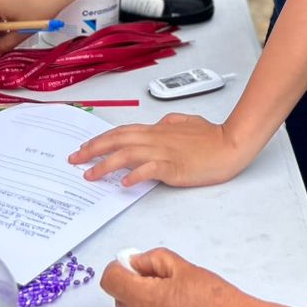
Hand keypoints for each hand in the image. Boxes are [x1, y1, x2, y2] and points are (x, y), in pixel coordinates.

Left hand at [70, 113, 249, 187]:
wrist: (232, 144)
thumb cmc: (213, 136)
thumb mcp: (188, 123)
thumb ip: (170, 124)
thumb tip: (158, 124)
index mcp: (159, 130)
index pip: (123, 132)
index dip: (101, 139)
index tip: (84, 148)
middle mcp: (157, 139)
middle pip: (118, 141)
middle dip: (93, 149)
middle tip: (74, 159)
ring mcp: (165, 153)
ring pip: (129, 154)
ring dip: (106, 164)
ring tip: (90, 175)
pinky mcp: (176, 167)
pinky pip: (151, 169)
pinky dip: (136, 175)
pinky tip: (125, 183)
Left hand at [101, 247, 249, 306]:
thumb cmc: (215, 302)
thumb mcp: (184, 268)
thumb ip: (152, 260)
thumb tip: (134, 262)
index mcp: (143, 299)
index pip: (110, 279)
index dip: (122, 267)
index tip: (135, 265)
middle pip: (119, 297)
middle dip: (136, 286)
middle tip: (167, 283)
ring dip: (140, 306)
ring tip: (173, 302)